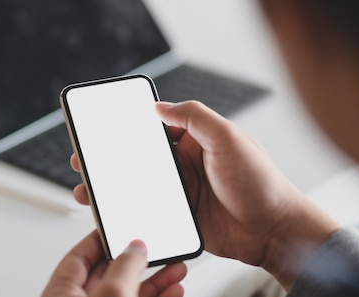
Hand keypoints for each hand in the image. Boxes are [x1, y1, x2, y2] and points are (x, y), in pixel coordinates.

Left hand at [42, 231, 186, 296]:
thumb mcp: (111, 296)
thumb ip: (123, 269)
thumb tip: (135, 247)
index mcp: (62, 293)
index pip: (80, 255)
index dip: (102, 237)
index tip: (122, 226)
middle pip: (111, 274)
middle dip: (140, 261)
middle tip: (158, 247)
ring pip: (130, 293)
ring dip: (156, 280)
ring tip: (176, 268)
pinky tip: (174, 290)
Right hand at [70, 101, 338, 289]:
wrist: (275, 232)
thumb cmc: (261, 184)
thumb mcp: (230, 140)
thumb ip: (196, 118)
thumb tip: (161, 106)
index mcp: (194, 140)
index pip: (154, 128)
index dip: (127, 128)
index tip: (101, 128)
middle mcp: (184, 164)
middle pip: (138, 159)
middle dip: (110, 159)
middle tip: (84, 159)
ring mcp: (181, 192)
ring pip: (137, 185)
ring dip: (112, 186)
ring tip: (88, 189)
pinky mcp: (180, 217)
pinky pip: (148, 210)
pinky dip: (129, 210)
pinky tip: (113, 211)